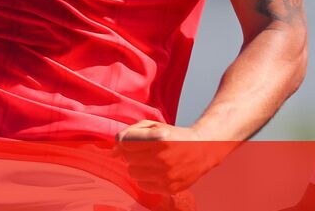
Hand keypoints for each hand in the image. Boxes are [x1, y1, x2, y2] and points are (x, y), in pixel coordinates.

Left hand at [116, 120, 235, 193]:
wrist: (203, 150)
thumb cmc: (174, 136)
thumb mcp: (155, 126)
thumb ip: (131, 133)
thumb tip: (112, 151)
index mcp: (160, 138)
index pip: (125, 143)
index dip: (126, 141)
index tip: (132, 141)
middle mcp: (164, 158)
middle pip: (128, 159)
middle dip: (132, 154)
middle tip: (144, 151)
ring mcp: (167, 175)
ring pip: (133, 173)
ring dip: (138, 166)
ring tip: (150, 161)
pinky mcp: (169, 188)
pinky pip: (143, 185)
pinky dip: (145, 178)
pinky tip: (156, 171)